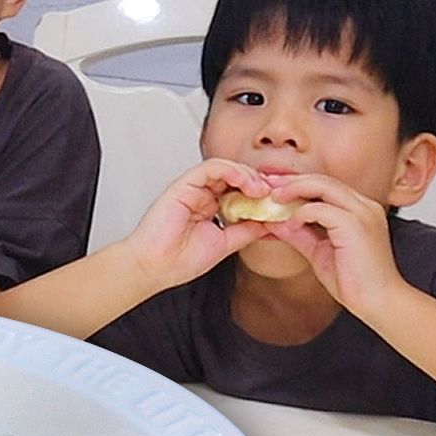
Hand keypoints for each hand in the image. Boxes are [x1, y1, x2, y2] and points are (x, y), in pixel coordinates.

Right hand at [122, 158, 271, 288]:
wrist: (155, 268)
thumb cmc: (179, 261)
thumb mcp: (226, 244)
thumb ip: (247, 231)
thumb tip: (271, 223)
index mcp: (211, 209)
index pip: (241, 192)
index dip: (262, 194)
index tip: (280, 203)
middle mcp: (202, 196)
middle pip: (236, 178)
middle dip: (260, 183)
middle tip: (276, 193)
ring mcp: (193, 189)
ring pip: (226, 169)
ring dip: (248, 176)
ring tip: (261, 190)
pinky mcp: (184, 184)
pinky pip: (211, 167)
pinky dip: (231, 171)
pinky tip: (245, 183)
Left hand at [264, 174, 406, 315]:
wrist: (378, 302)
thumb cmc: (355, 281)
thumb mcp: (318, 252)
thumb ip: (300, 234)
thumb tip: (276, 222)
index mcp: (360, 210)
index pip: (325, 185)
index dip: (298, 184)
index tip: (273, 188)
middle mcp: (364, 206)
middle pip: (323, 179)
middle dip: (291, 180)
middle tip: (266, 185)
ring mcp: (362, 213)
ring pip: (323, 185)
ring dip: (294, 189)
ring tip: (274, 198)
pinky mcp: (355, 225)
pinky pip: (321, 209)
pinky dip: (301, 213)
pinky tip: (290, 224)